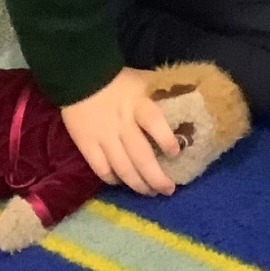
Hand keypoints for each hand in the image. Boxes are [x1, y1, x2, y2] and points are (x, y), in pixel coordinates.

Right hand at [61, 68, 180, 195]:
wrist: (81, 77)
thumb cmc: (120, 80)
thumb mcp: (145, 81)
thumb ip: (162, 92)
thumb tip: (188, 99)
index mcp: (138, 104)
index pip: (154, 122)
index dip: (166, 139)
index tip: (176, 153)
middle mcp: (122, 124)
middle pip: (140, 156)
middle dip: (156, 177)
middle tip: (168, 189)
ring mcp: (103, 137)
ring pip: (122, 168)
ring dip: (138, 184)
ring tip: (150, 193)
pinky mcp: (87, 145)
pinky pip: (101, 169)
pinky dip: (113, 180)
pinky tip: (123, 184)